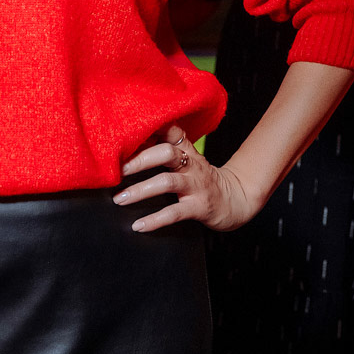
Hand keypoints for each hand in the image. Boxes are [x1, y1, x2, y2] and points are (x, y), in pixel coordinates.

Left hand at [113, 124, 255, 232]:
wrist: (235, 200)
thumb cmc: (203, 179)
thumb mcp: (189, 159)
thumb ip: (167, 148)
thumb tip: (132, 144)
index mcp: (187, 151)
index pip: (171, 131)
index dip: (151, 128)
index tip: (128, 131)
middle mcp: (191, 164)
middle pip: (166, 152)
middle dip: (140, 160)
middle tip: (118, 169)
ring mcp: (196, 185)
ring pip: (167, 182)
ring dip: (140, 190)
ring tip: (120, 198)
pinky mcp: (199, 207)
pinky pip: (174, 213)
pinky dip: (154, 220)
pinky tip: (138, 225)